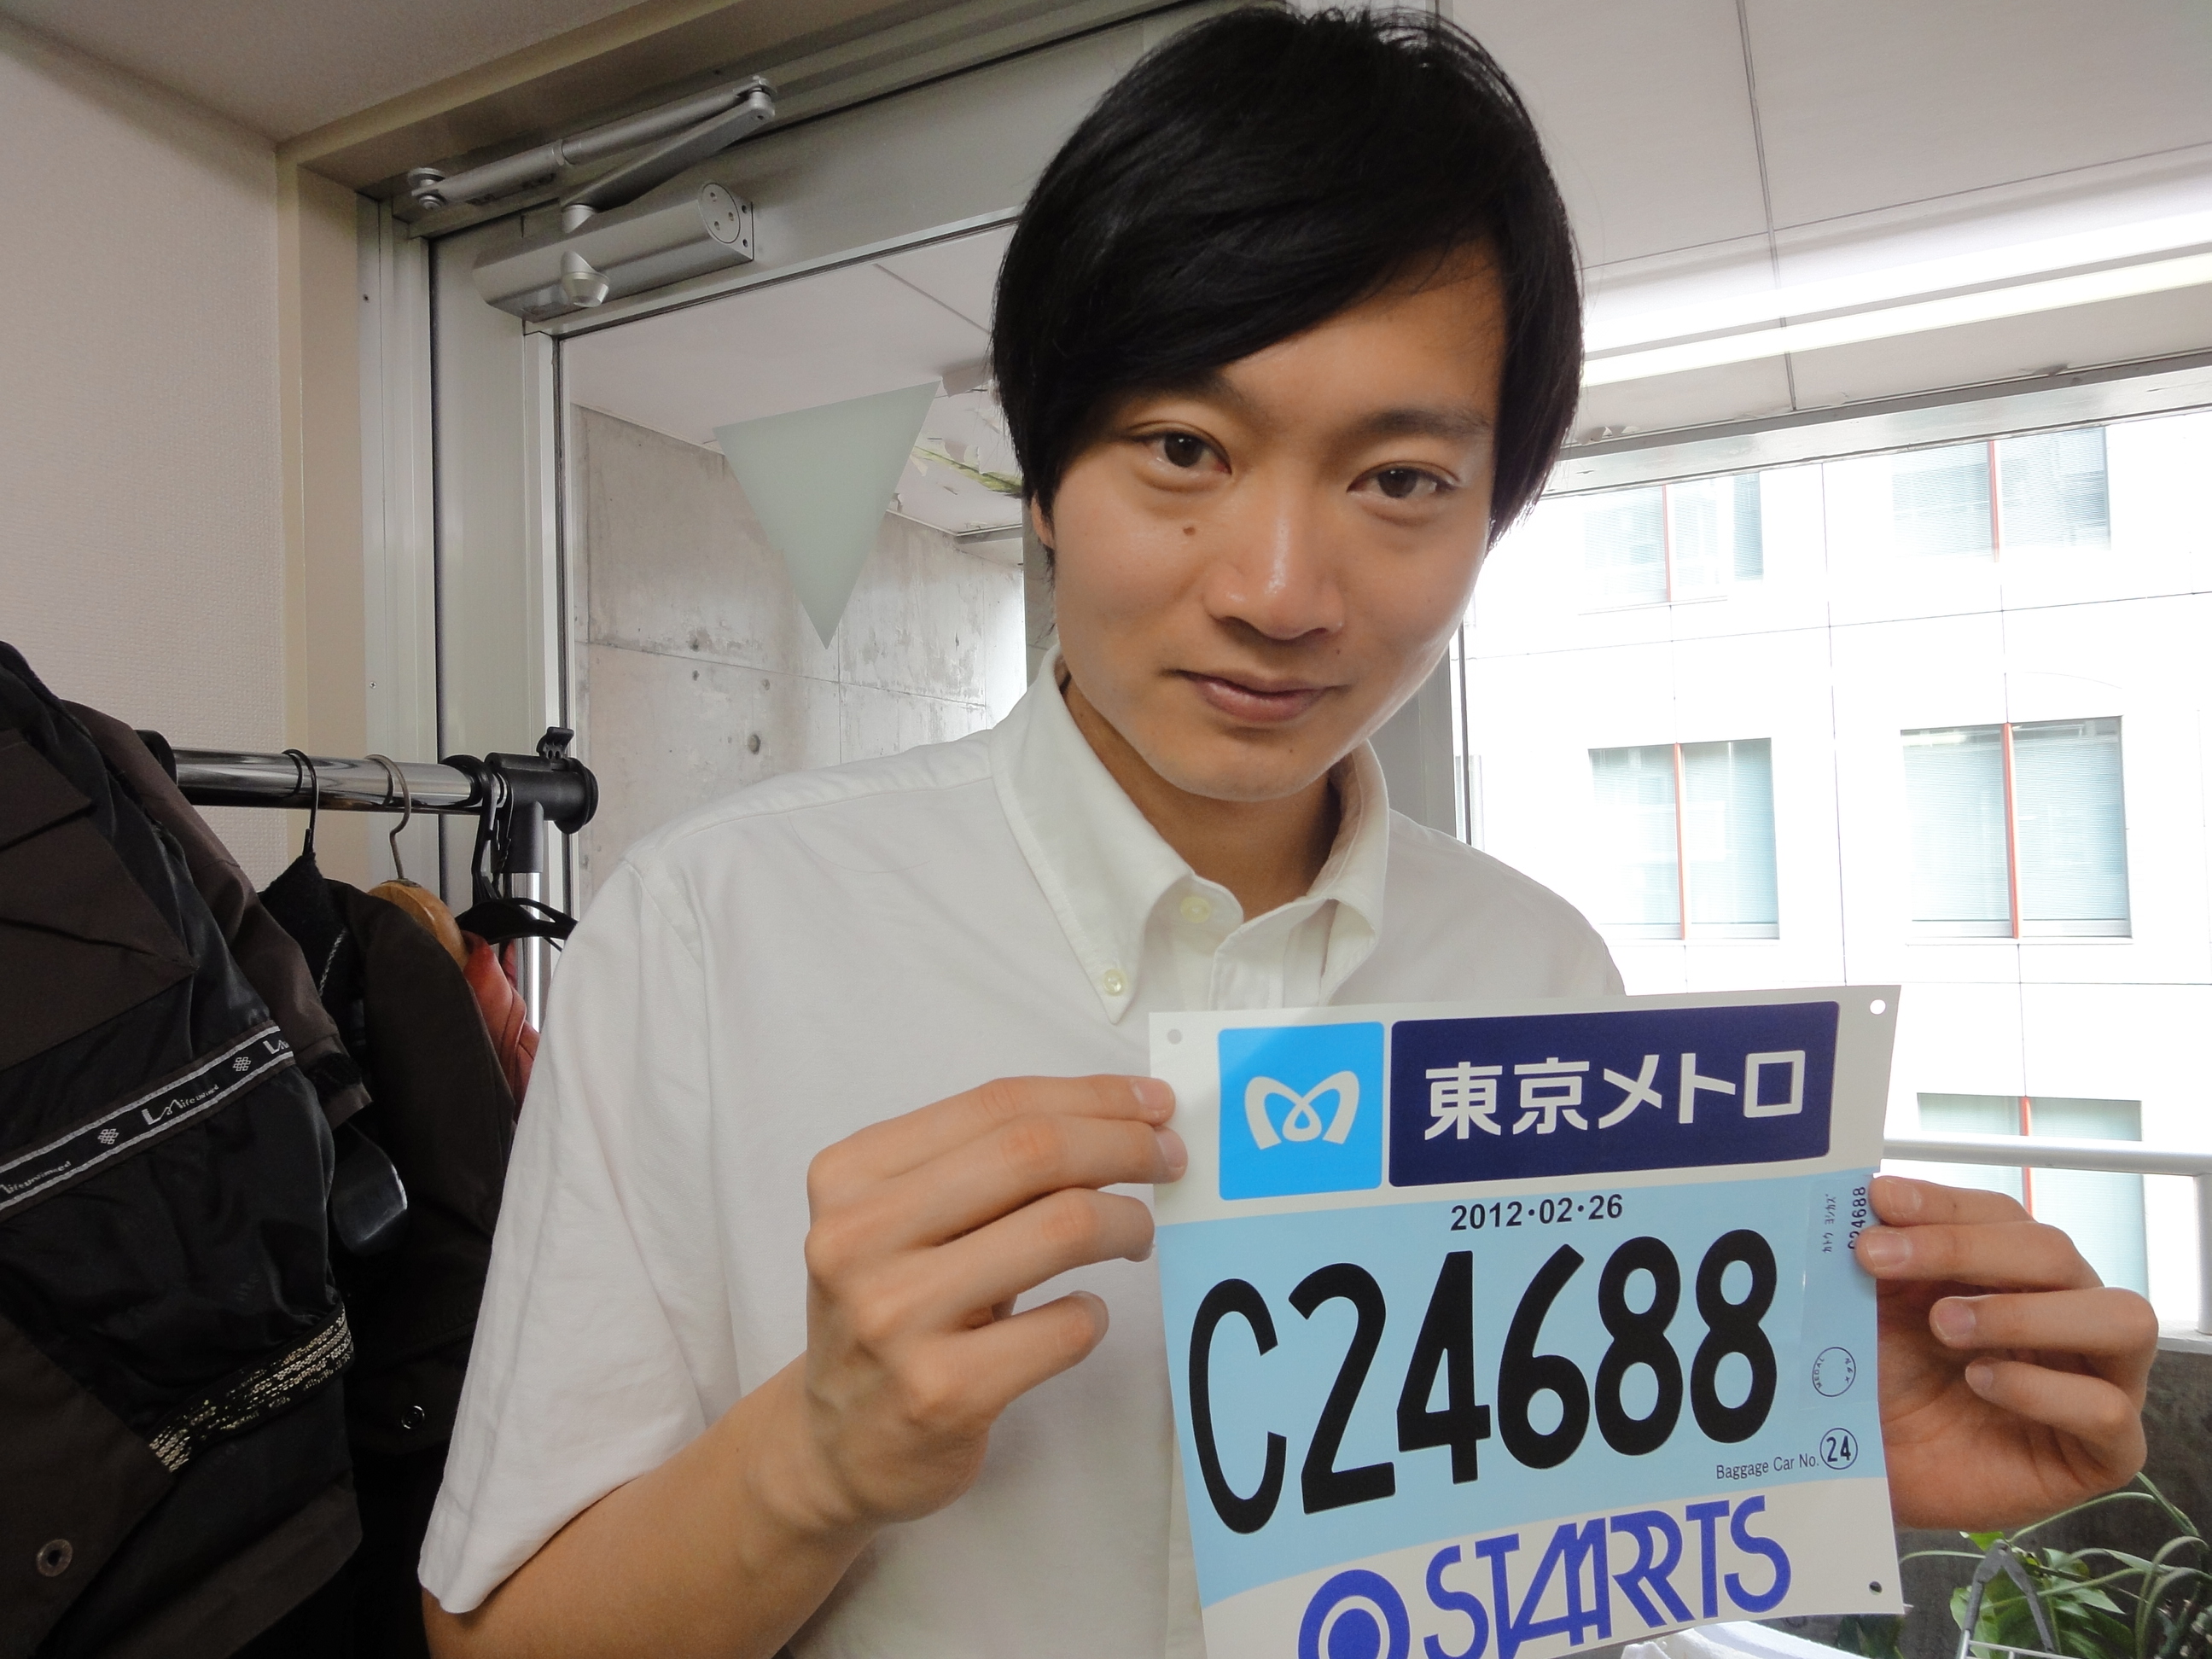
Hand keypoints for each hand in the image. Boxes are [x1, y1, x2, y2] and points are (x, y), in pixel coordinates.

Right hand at [773, 1074, 1185, 1536]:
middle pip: (1032, 1152)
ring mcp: (896, 1317)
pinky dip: (1095, 1314)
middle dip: (1124, 1144)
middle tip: (1170, 1158)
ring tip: (1136, 1235)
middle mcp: (859, 1238)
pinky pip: (1064, 1326)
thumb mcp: (907, 1224)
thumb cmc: (894, 1313)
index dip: (1092, 1096)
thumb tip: (1119, 1119)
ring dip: (1126, 1222)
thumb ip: (985, 1168)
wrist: (836, 1448)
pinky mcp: (941, 1392)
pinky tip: (1084, 1317)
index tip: (1152, 1103)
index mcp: (850, 1175)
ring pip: (1060, 1227)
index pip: (996, 1105)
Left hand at [1856, 1174, 2157, 1529]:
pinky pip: (2108, 1410)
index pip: (2002, 1215)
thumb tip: (1872, 1197)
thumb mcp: (1873, 1309)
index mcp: (2016, 1271)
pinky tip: (1982, 1383)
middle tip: (1880, 1259)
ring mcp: (2096, 1379)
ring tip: (1945, 1325)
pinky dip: (2042, 1391)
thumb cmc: (1883, 1385)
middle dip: (1962, 1247)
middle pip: (2054, 1252)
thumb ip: (1883, 1255)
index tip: (1879, 1199)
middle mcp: (2068, 1313)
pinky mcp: (2103, 1452)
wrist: (1868, 1473)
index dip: (1942, 1203)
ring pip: (2121, 1317)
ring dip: (2026, 1312)